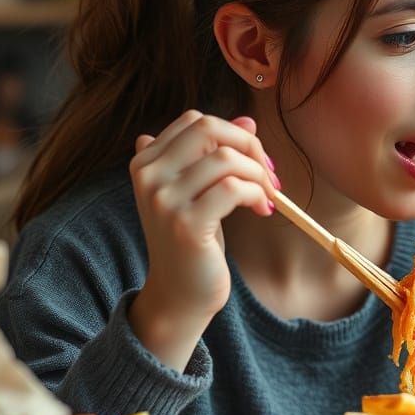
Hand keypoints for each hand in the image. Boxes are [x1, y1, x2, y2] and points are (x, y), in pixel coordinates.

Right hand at [127, 110, 277, 369]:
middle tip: (269, 173)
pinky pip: (233, 188)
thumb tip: (248, 119)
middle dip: (249, 145)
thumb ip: (215, 153)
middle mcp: (148, 175)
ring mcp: (164, 199)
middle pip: (209, 129)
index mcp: (146, 161)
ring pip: (226, 159)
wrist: (180, 295)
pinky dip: (257, 195)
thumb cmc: (194, 240)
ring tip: (267, 197)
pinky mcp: (186, 224)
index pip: (196, 120)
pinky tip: (263, 210)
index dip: (234, 133)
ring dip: (258, 175)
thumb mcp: (202, 191)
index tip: (255, 160)